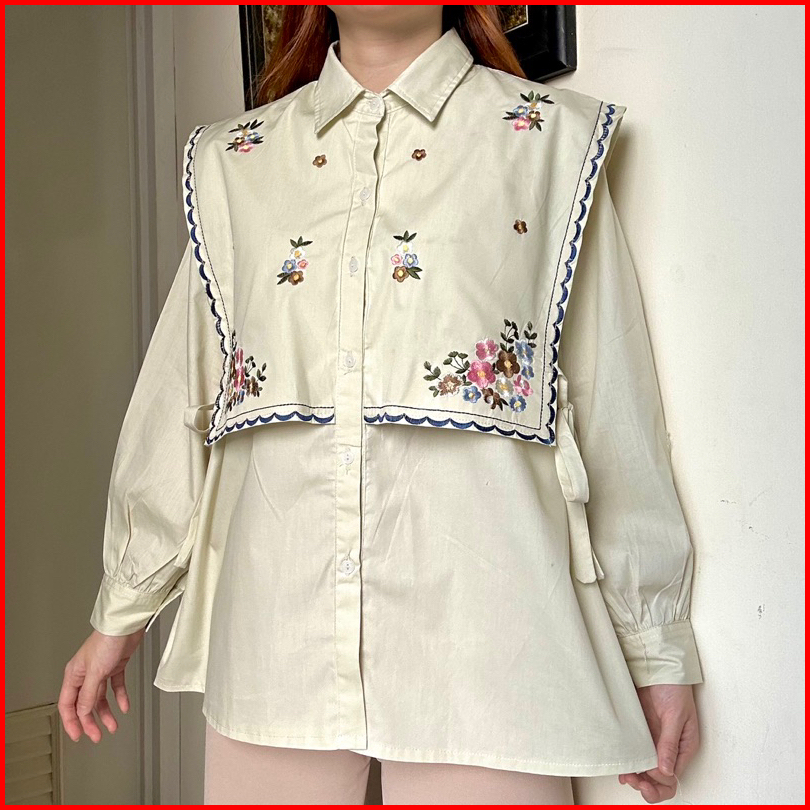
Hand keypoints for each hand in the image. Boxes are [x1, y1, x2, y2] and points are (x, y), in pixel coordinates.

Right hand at [58, 627, 145, 742]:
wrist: (126, 625)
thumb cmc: (107, 640)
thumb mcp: (95, 672)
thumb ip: (88, 694)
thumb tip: (83, 712)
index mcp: (74, 674)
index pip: (68, 704)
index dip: (72, 722)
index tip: (78, 736)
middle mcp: (86, 673)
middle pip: (85, 704)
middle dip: (90, 721)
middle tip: (97, 735)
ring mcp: (101, 670)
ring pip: (100, 698)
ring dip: (106, 712)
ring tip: (113, 726)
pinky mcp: (115, 666)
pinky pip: (116, 686)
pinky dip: (120, 697)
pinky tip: (124, 706)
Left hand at [618, 684, 699, 802]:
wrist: (659, 669)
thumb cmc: (674, 689)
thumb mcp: (676, 715)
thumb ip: (670, 743)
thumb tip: (666, 771)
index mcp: (683, 749)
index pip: (673, 778)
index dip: (659, 783)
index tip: (647, 776)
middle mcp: (669, 750)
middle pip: (659, 779)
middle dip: (646, 786)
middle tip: (632, 780)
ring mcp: (654, 742)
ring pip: (645, 770)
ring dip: (636, 777)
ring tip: (625, 776)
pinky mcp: (641, 733)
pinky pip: (635, 754)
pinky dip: (629, 763)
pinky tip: (622, 767)